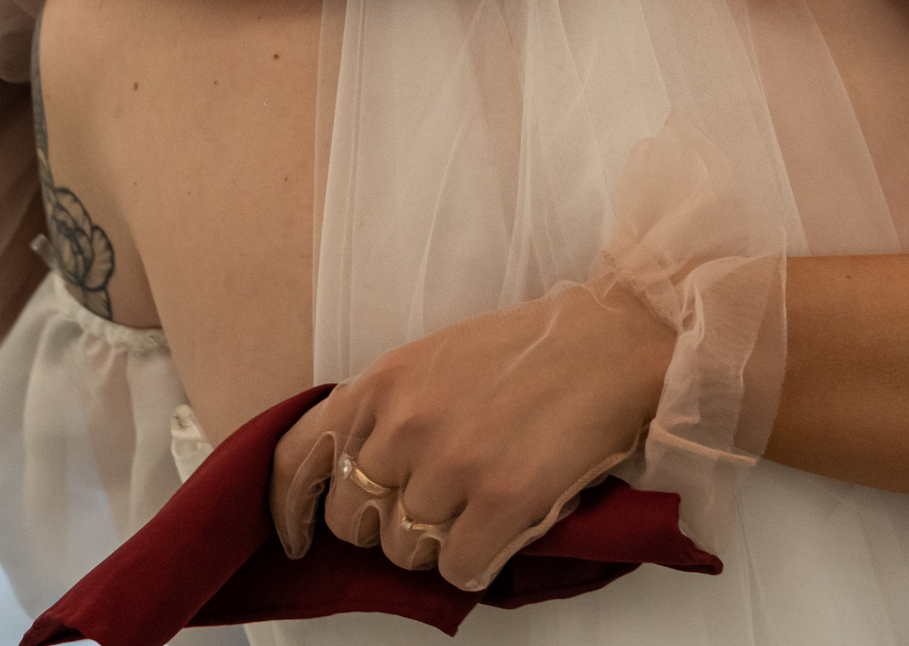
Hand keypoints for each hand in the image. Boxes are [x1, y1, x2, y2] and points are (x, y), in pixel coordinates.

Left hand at [269, 282, 673, 590]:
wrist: (619, 340)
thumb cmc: (534, 349)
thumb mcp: (436, 358)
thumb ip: (387, 408)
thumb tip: (358, 475)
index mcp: (382, 382)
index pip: (297, 461)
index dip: (290, 511)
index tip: (299, 534)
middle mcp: (404, 425)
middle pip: (354, 520)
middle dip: (388, 523)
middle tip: (439, 504)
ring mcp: (451, 466)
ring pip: (406, 552)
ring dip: (440, 543)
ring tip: (485, 505)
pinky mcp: (502, 502)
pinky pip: (457, 569)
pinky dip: (481, 561)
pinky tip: (507, 529)